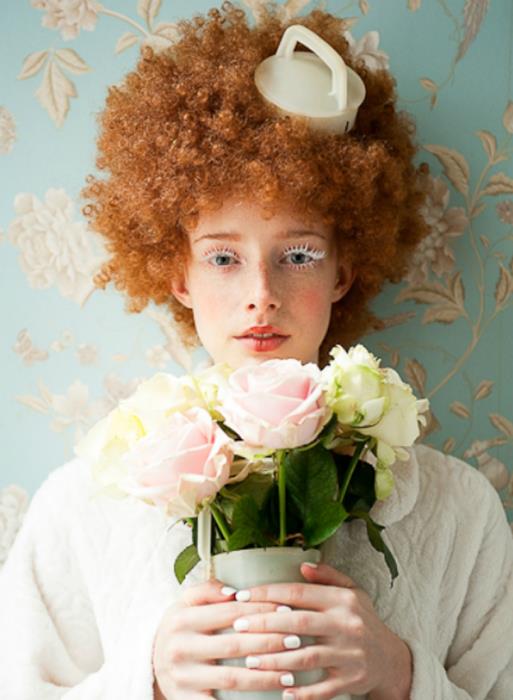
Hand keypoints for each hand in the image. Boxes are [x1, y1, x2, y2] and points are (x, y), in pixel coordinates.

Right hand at [152, 577, 316, 698]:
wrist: (149, 663)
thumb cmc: (179, 627)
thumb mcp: (184, 603)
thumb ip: (207, 589)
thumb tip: (235, 590)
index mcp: (182, 619)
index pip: (230, 612)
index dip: (260, 611)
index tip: (286, 611)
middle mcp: (180, 648)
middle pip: (234, 645)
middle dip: (269, 643)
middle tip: (296, 641)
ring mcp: (183, 678)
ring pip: (232, 678)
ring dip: (264, 677)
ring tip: (290, 674)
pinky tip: (269, 699)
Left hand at [224, 562, 412, 699]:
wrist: (390, 658)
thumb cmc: (362, 619)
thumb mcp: (352, 591)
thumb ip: (328, 576)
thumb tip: (302, 565)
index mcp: (342, 600)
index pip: (299, 592)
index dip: (268, 593)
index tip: (242, 596)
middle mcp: (346, 624)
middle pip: (297, 623)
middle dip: (264, 624)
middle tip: (238, 626)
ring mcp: (349, 654)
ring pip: (305, 657)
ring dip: (275, 660)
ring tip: (250, 660)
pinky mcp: (351, 680)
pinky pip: (322, 688)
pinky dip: (302, 692)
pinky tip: (281, 689)